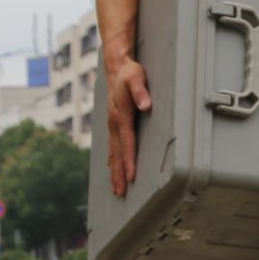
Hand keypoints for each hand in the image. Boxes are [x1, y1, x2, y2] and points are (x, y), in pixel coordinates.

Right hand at [104, 55, 151, 195]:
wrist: (116, 67)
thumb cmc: (130, 73)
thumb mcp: (137, 78)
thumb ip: (141, 92)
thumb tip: (147, 106)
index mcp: (120, 115)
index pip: (127, 143)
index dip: (129, 161)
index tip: (131, 176)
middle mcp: (113, 123)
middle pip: (117, 154)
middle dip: (118, 174)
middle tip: (120, 193)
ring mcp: (111, 125)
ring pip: (112, 153)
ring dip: (114, 172)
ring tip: (116, 189)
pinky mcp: (113, 124)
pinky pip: (112, 147)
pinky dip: (112, 161)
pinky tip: (113, 170)